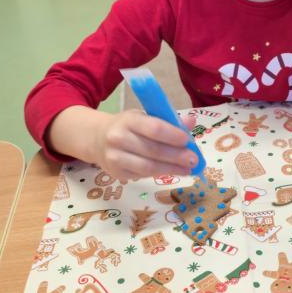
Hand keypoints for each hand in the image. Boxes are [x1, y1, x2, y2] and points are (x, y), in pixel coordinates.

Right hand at [50, 107, 197, 180]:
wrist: (97, 139)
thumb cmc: (128, 126)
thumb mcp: (144, 116)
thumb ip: (167, 120)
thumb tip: (191, 122)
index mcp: (128, 120)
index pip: (153, 128)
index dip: (172, 135)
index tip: (187, 140)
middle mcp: (118, 138)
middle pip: (152, 150)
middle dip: (176, 156)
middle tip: (194, 159)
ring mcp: (115, 157)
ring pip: (147, 167)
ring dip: (171, 169)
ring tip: (187, 169)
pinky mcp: (115, 173)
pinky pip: (141, 176)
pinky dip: (159, 174)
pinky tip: (172, 171)